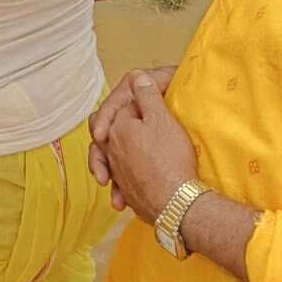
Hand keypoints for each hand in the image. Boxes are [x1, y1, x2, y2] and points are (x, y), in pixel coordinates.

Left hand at [101, 71, 198, 219]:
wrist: (176, 203)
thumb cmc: (171, 158)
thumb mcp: (162, 119)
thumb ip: (147, 96)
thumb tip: (138, 77)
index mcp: (115, 127)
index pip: (121, 109)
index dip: (139, 105)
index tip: (159, 107)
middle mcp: (110, 149)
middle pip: (104, 132)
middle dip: (112, 127)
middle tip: (134, 127)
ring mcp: (117, 171)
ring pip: (109, 159)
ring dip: (118, 157)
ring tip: (137, 151)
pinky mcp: (127, 192)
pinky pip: (120, 181)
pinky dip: (124, 181)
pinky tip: (134, 184)